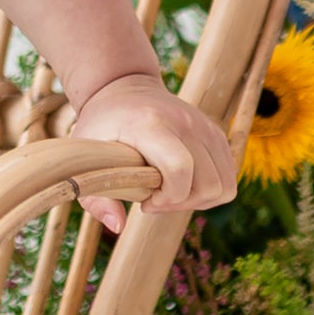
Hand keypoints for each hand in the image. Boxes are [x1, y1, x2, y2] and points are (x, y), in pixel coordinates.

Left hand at [65, 69, 238, 229]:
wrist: (123, 88)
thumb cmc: (101, 126)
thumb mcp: (83, 158)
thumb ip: (95, 196)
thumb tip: (118, 226)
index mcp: (150, 125)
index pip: (179, 169)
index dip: (167, 198)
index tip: (145, 202)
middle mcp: (185, 123)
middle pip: (208, 184)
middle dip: (183, 204)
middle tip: (156, 199)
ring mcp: (205, 126)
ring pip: (225, 184)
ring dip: (199, 199)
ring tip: (170, 192)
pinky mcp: (216, 133)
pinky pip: (229, 176)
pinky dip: (210, 189)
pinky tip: (182, 183)